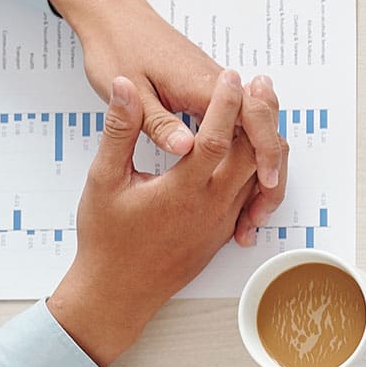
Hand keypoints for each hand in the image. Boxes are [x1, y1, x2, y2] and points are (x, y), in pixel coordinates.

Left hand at [47, 0, 287, 240]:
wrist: (115, 15)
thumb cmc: (118, 49)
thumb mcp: (132, 90)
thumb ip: (159, 123)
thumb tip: (190, 149)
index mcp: (203, 87)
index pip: (252, 120)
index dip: (263, 154)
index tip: (263, 184)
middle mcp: (220, 88)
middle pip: (266, 130)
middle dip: (272, 172)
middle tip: (259, 212)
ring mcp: (219, 92)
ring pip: (258, 131)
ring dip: (262, 166)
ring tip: (252, 207)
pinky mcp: (212, 96)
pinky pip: (242, 128)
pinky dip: (248, 155)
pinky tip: (239, 181)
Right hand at [47, 70, 265, 365]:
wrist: (118, 290)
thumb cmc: (106, 238)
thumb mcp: (104, 179)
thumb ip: (120, 131)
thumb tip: (125, 88)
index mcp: (184, 191)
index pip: (217, 138)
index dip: (227, 103)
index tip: (232, 76)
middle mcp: (212, 206)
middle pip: (251, 154)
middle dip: (258, 115)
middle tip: (261, 83)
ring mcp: (223, 221)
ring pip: (256, 174)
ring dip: (261, 140)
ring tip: (261, 108)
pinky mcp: (225, 231)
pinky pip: (251, 195)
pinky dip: (258, 169)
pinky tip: (255, 149)